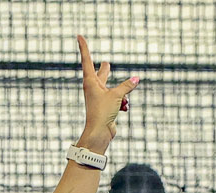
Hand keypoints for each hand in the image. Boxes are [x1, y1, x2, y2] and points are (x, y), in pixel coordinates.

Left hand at [76, 36, 139, 152]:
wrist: (99, 133)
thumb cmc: (103, 112)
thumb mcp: (117, 96)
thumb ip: (126, 86)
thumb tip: (136, 79)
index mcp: (90, 82)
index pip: (87, 60)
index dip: (84, 47)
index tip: (79, 36)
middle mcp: (93, 89)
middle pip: (100, 75)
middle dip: (104, 70)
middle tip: (105, 63)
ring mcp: (100, 99)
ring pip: (112, 89)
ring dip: (121, 92)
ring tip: (125, 95)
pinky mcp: (106, 108)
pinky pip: (118, 100)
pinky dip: (122, 102)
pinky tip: (124, 108)